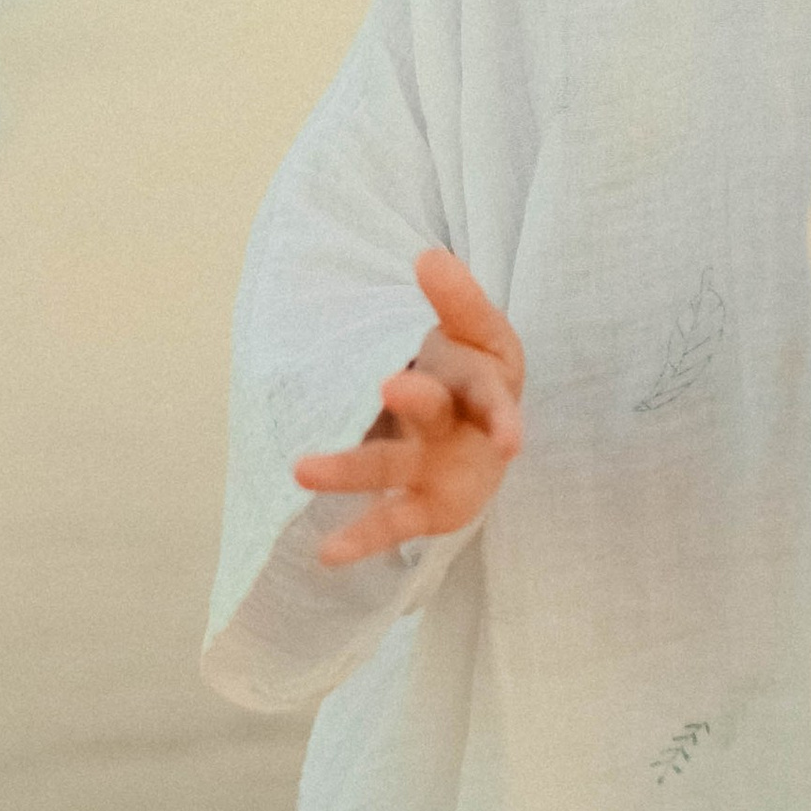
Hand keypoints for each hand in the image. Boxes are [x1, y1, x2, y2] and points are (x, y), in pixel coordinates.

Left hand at [295, 249, 524, 570]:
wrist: (480, 432)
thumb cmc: (472, 372)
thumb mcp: (476, 331)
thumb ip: (457, 299)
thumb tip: (428, 256)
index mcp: (484, 386)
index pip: (492, 396)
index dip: (502, 417)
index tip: (509, 440)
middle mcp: (464, 434)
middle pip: (437, 417)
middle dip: (417, 403)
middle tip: (391, 384)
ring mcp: (439, 473)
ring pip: (392, 471)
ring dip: (350, 470)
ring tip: (301, 470)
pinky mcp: (420, 508)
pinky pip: (389, 523)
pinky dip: (359, 539)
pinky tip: (326, 554)